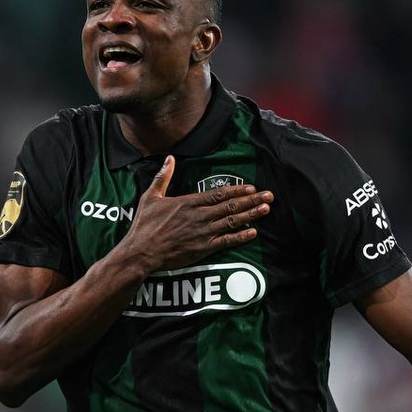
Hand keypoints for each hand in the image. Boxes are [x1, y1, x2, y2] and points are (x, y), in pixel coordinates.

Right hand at [123, 156, 272, 271]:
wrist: (141, 252)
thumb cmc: (144, 226)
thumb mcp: (150, 197)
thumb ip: (163, 177)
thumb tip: (169, 159)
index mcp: (188, 203)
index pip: (218, 194)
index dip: (237, 190)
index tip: (251, 187)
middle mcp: (200, 216)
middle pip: (230, 206)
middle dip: (251, 200)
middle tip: (269, 196)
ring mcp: (203, 233)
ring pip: (232, 222)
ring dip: (250, 215)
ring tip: (265, 210)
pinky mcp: (203, 248)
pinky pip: (226, 241)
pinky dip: (240, 237)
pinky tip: (253, 232)